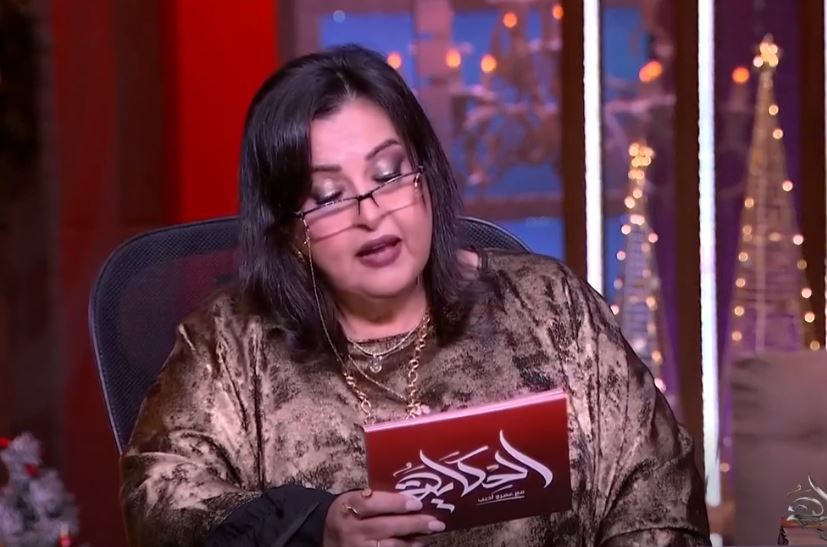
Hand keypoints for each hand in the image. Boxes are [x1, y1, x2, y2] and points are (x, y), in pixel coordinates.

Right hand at [323, 490, 445, 546]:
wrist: (325, 535)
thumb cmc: (349, 512)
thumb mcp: (354, 499)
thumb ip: (377, 498)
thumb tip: (414, 495)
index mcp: (348, 506)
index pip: (371, 504)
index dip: (395, 503)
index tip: (417, 503)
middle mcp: (351, 529)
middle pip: (384, 527)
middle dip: (413, 524)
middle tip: (435, 522)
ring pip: (388, 546)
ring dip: (412, 541)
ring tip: (430, 534)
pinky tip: (417, 545)